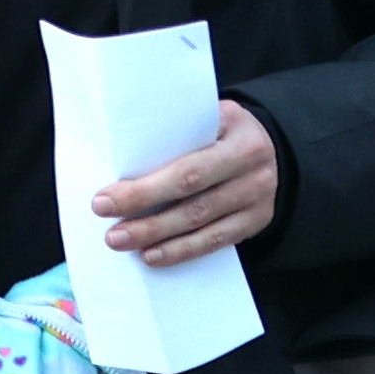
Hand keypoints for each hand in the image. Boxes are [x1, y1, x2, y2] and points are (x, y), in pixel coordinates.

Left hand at [93, 99, 281, 268]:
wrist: (268, 149)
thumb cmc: (219, 132)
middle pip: (191, 193)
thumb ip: (174, 132)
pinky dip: (182, 250)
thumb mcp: (206, 118)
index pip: (185, 163)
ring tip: (123, 242)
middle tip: (110, 230)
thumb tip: (117, 163)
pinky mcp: (256, 219)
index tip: (105, 199)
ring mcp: (257, 194)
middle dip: (144, 212)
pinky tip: (154, 255)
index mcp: (234, 127)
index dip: (144, 186)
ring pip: (200, 220)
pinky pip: (216, 240)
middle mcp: (251, 160)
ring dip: (157, 235)